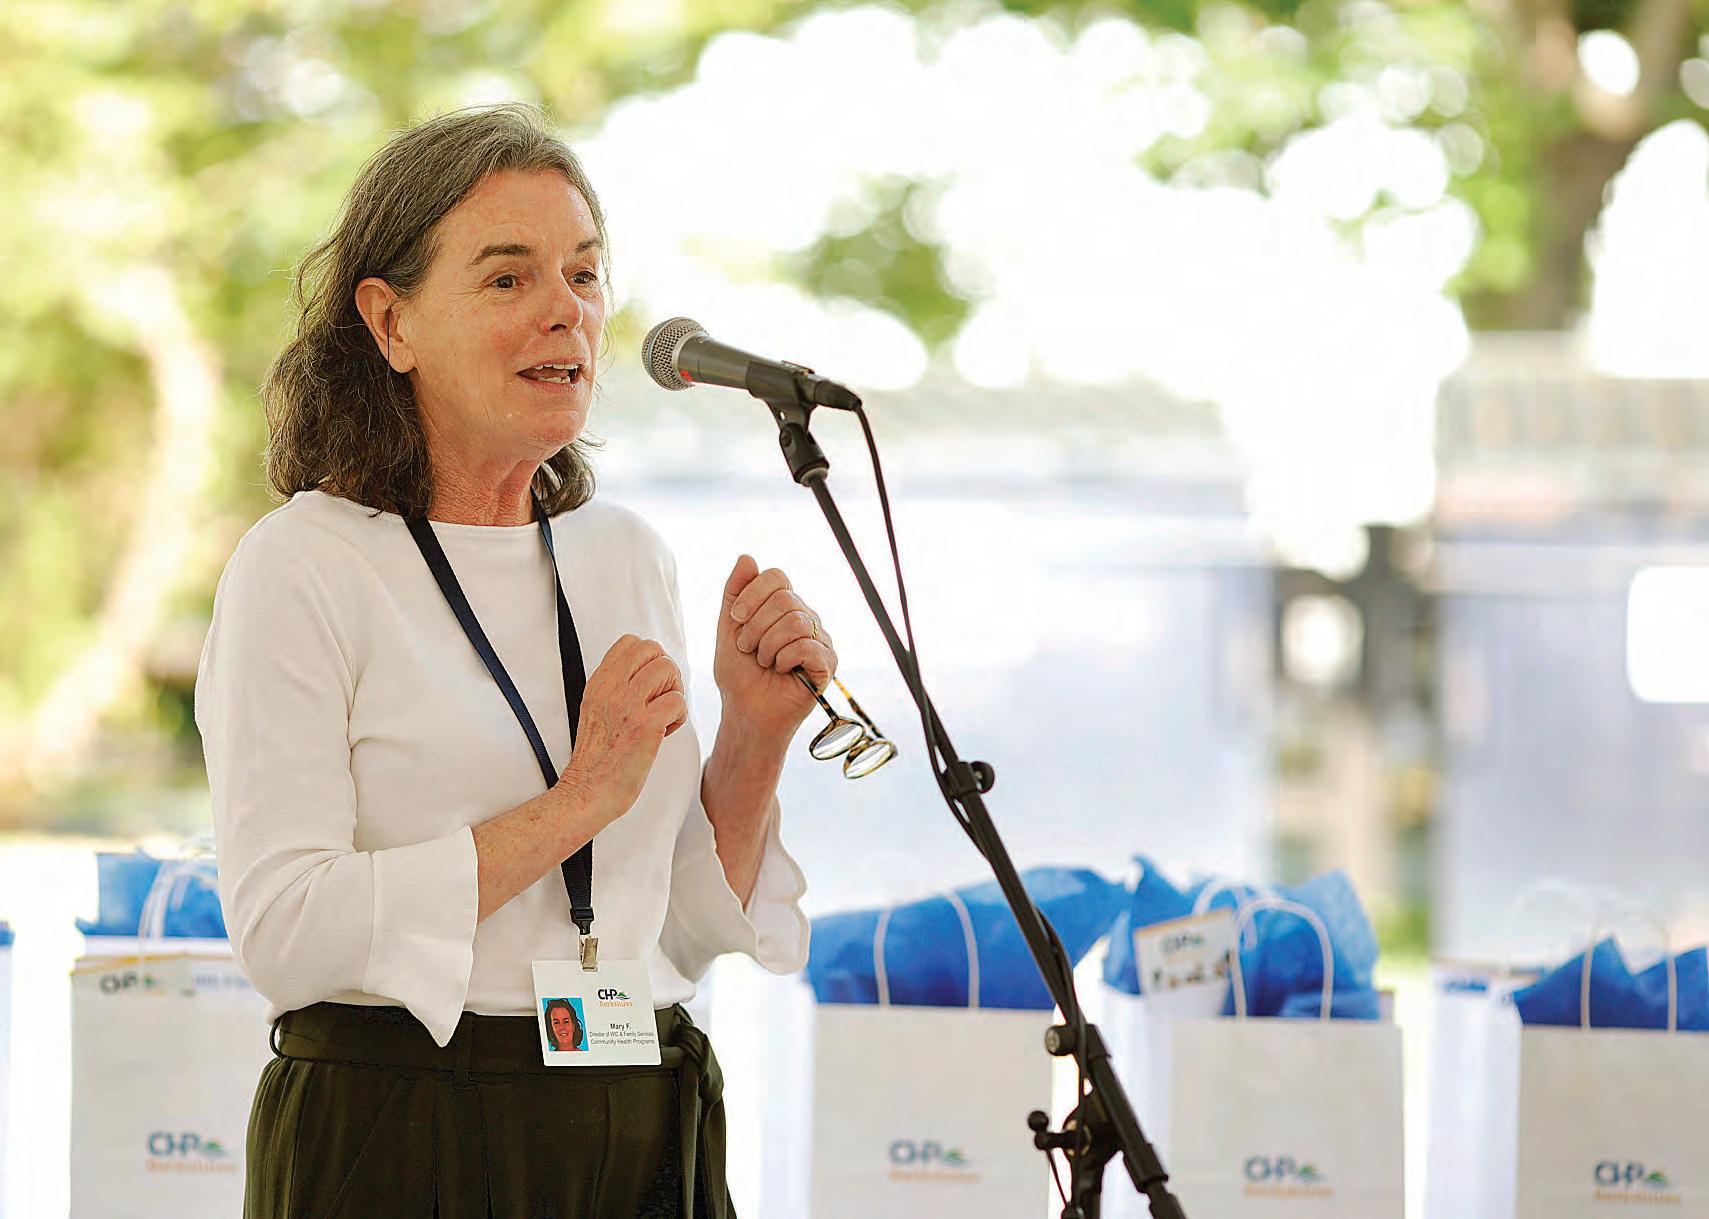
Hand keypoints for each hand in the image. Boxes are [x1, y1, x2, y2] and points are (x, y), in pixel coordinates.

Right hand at [556, 634, 686, 825]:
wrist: (587, 792)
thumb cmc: (598, 759)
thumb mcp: (596, 711)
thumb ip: (615, 688)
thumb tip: (647, 675)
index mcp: (599, 684)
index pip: (630, 642)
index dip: (648, 660)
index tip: (647, 687)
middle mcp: (611, 689)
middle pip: (652, 649)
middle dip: (665, 672)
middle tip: (659, 700)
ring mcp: (627, 705)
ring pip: (668, 669)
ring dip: (674, 693)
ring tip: (663, 717)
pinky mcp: (645, 725)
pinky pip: (678, 701)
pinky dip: (679, 717)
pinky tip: (666, 733)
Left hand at [714, 555, 836, 741]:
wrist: (746, 712)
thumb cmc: (739, 674)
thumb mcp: (728, 629)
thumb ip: (734, 593)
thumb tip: (747, 557)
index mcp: (783, 606)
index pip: (776, 577)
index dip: (752, 594)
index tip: (735, 619)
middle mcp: (805, 617)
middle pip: (785, 599)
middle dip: (756, 626)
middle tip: (748, 649)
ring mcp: (820, 639)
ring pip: (796, 621)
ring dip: (768, 645)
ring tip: (764, 662)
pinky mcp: (828, 663)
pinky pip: (807, 646)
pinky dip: (785, 659)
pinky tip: (782, 670)